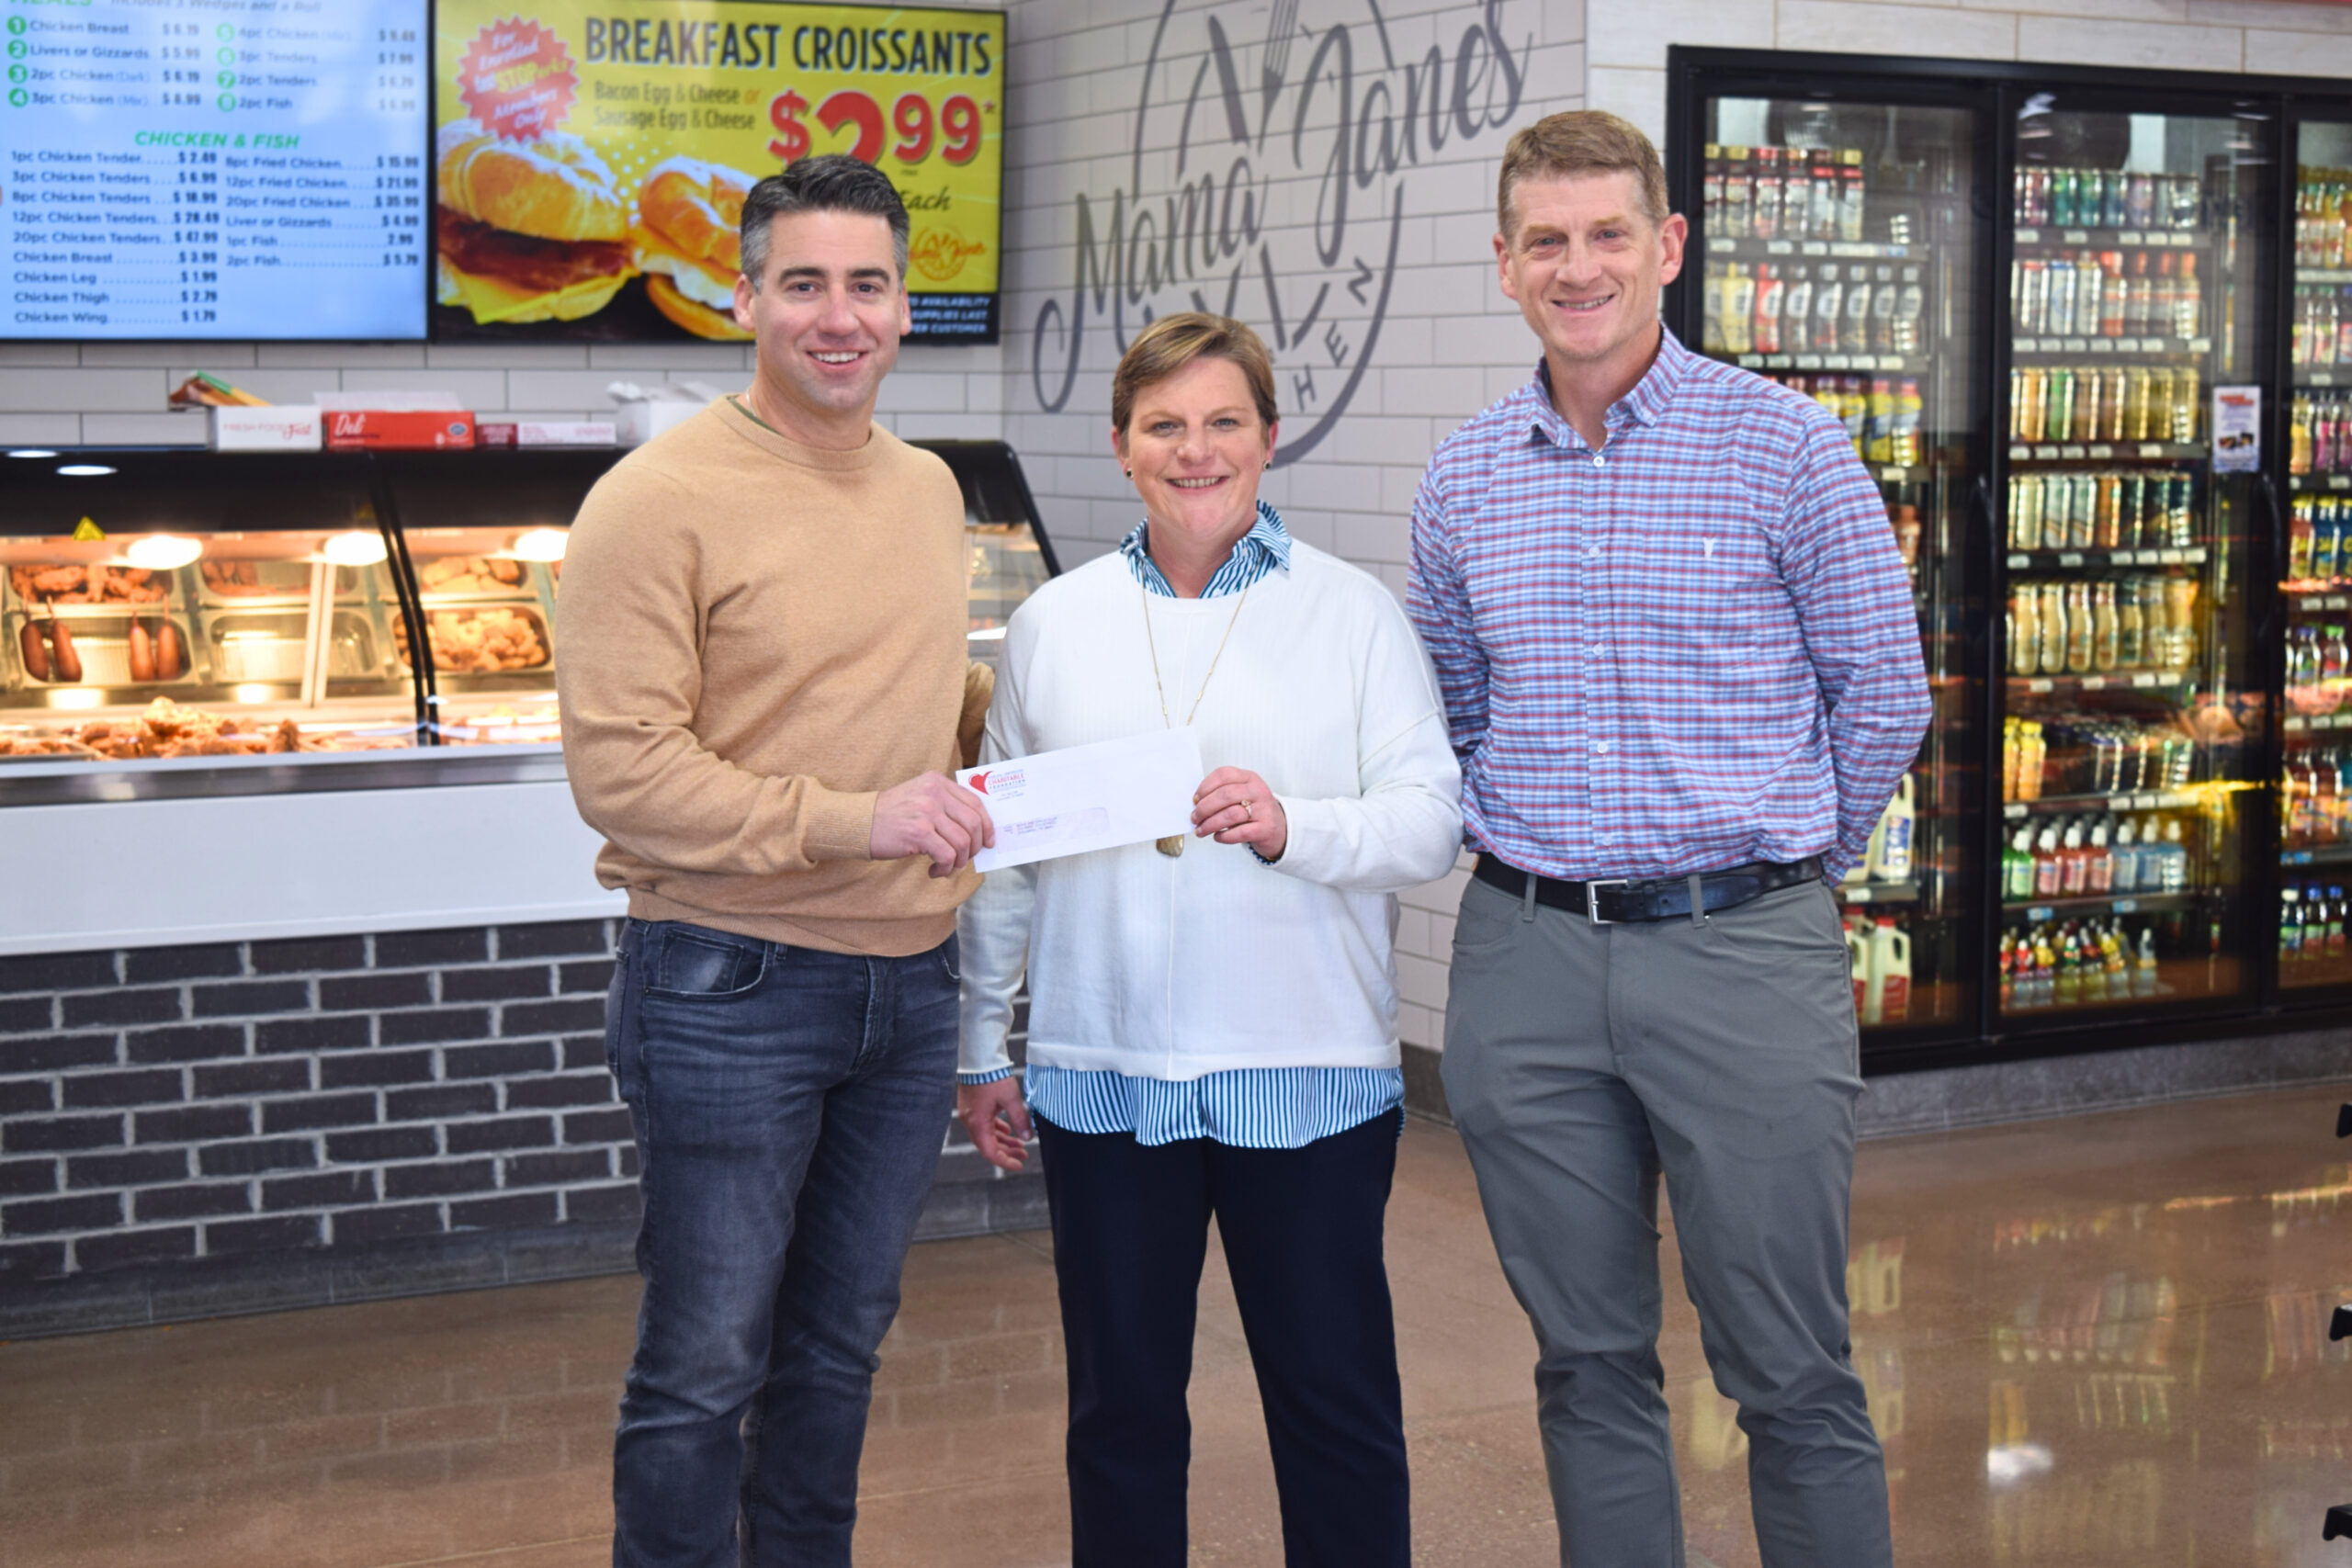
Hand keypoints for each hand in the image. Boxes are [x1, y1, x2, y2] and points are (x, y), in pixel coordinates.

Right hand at [871, 772, 995, 876]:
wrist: (858, 823)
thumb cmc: (891, 816)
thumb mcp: (919, 797)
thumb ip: (945, 805)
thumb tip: (977, 831)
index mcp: (937, 782)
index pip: (975, 802)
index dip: (987, 825)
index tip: (988, 841)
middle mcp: (934, 793)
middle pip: (974, 823)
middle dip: (975, 847)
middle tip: (967, 859)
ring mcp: (927, 811)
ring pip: (963, 842)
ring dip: (959, 861)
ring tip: (946, 867)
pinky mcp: (919, 832)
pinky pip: (947, 855)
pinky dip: (945, 869)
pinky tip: (933, 871)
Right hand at [957, 1078, 1031, 1171]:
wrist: (980, 1056)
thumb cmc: (993, 1076)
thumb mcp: (1011, 1099)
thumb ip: (1020, 1120)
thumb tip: (1028, 1138)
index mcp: (977, 1123)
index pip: (990, 1152)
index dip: (1005, 1161)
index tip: (1020, 1164)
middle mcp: (970, 1121)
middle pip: (988, 1145)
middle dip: (1007, 1152)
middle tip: (1024, 1154)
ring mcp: (970, 1113)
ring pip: (987, 1135)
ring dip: (1003, 1140)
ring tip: (1020, 1144)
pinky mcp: (973, 1106)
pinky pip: (984, 1124)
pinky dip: (997, 1130)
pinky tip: (1008, 1129)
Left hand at [1192, 765, 1286, 859]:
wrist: (1279, 827)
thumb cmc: (1254, 810)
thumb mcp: (1242, 794)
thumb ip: (1222, 795)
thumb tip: (1196, 805)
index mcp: (1249, 778)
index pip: (1224, 775)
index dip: (1205, 787)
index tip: (1195, 800)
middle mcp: (1258, 791)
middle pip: (1225, 795)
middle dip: (1204, 808)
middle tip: (1194, 818)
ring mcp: (1264, 809)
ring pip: (1231, 814)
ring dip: (1210, 824)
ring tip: (1201, 831)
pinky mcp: (1266, 828)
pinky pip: (1240, 832)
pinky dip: (1224, 836)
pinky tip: (1218, 837)